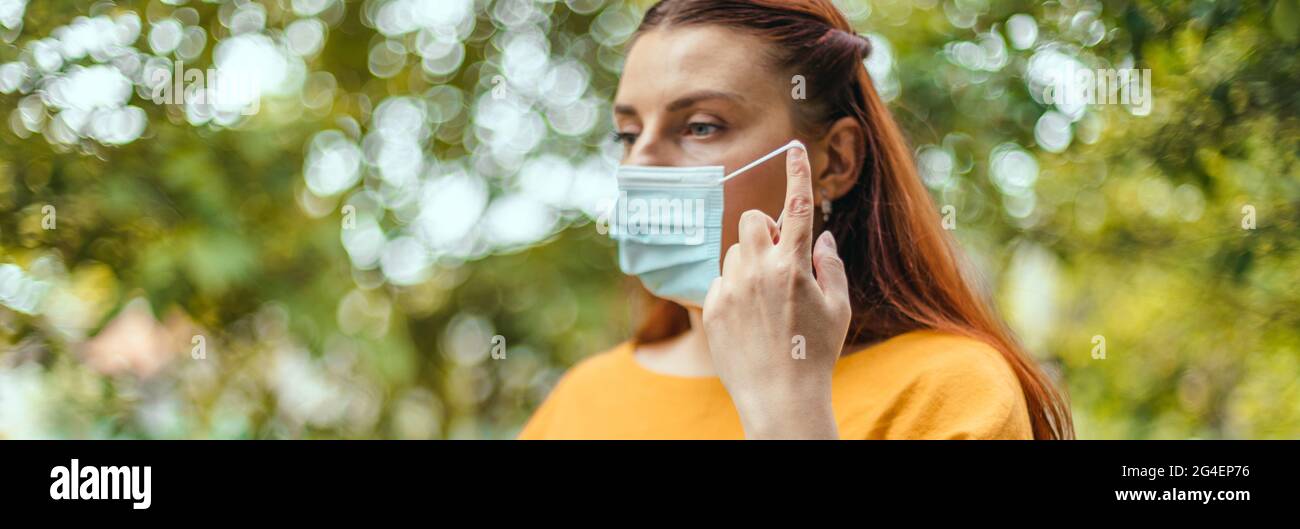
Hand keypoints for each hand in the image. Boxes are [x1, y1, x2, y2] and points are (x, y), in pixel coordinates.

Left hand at [702, 142, 852, 438]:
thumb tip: (823, 237)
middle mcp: (758, 271)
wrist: (779, 397)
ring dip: (749, 263)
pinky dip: (734, 291)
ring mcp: (730, 289)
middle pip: (752, 220)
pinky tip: (749, 321)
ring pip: (734, 252)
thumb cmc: (815, 352)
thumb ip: (829, 265)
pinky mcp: (711, 307)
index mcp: (793, 267)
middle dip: (765, 231)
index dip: (797, 174)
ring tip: (766, 302)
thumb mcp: (838, 308)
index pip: (798, 207)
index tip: (794, 148)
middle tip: (779, 259)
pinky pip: (721, 282)